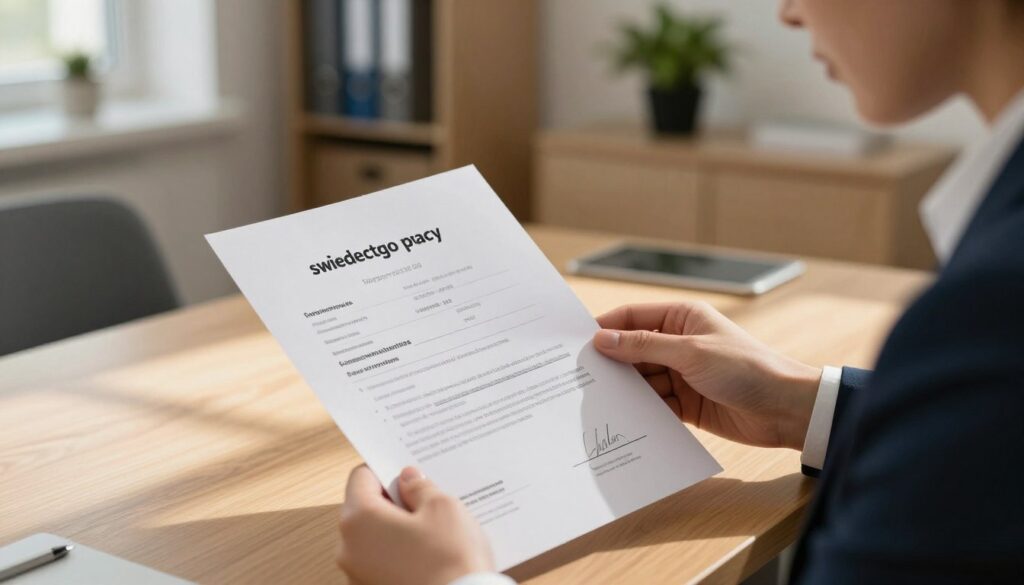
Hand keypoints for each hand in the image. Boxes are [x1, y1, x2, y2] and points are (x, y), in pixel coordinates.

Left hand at [336, 465, 493, 584]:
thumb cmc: (450, 561)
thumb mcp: (443, 507)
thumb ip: (420, 487)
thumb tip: (409, 479)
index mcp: (359, 519)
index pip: (361, 477)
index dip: (386, 470)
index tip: (408, 473)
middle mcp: (349, 549)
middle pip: (365, 508)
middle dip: (394, 501)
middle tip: (427, 501)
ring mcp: (358, 575)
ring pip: (374, 537)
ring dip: (398, 529)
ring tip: (433, 531)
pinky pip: (383, 562)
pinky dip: (401, 554)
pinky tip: (429, 555)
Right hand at [593, 302, 820, 449]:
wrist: (785, 409)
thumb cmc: (746, 368)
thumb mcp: (691, 352)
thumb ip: (644, 346)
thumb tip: (603, 338)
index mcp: (682, 318)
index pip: (633, 318)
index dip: (606, 328)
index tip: (576, 343)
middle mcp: (679, 344)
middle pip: (633, 351)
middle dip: (611, 364)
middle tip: (579, 377)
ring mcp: (682, 375)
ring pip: (641, 380)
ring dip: (625, 390)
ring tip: (596, 401)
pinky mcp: (686, 404)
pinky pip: (655, 405)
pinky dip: (641, 411)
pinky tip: (623, 419)